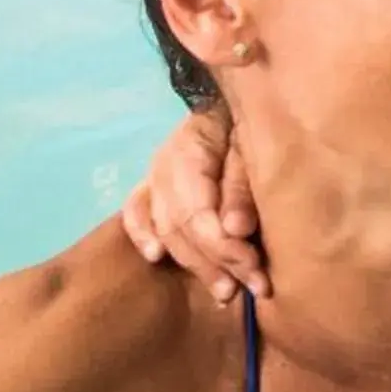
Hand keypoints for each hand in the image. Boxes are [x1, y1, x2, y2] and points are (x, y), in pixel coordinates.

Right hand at [121, 108, 266, 301]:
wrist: (236, 98)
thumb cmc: (250, 124)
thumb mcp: (256, 148)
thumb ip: (243, 187)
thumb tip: (233, 230)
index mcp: (190, 150)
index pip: (196, 211)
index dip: (223, 248)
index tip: (255, 271)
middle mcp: (164, 165)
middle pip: (180, 226)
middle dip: (215, 263)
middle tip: (251, 289)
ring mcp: (153, 175)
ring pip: (163, 228)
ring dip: (193, 264)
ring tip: (224, 293)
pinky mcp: (151, 183)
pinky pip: (134, 212)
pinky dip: (141, 234)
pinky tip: (155, 258)